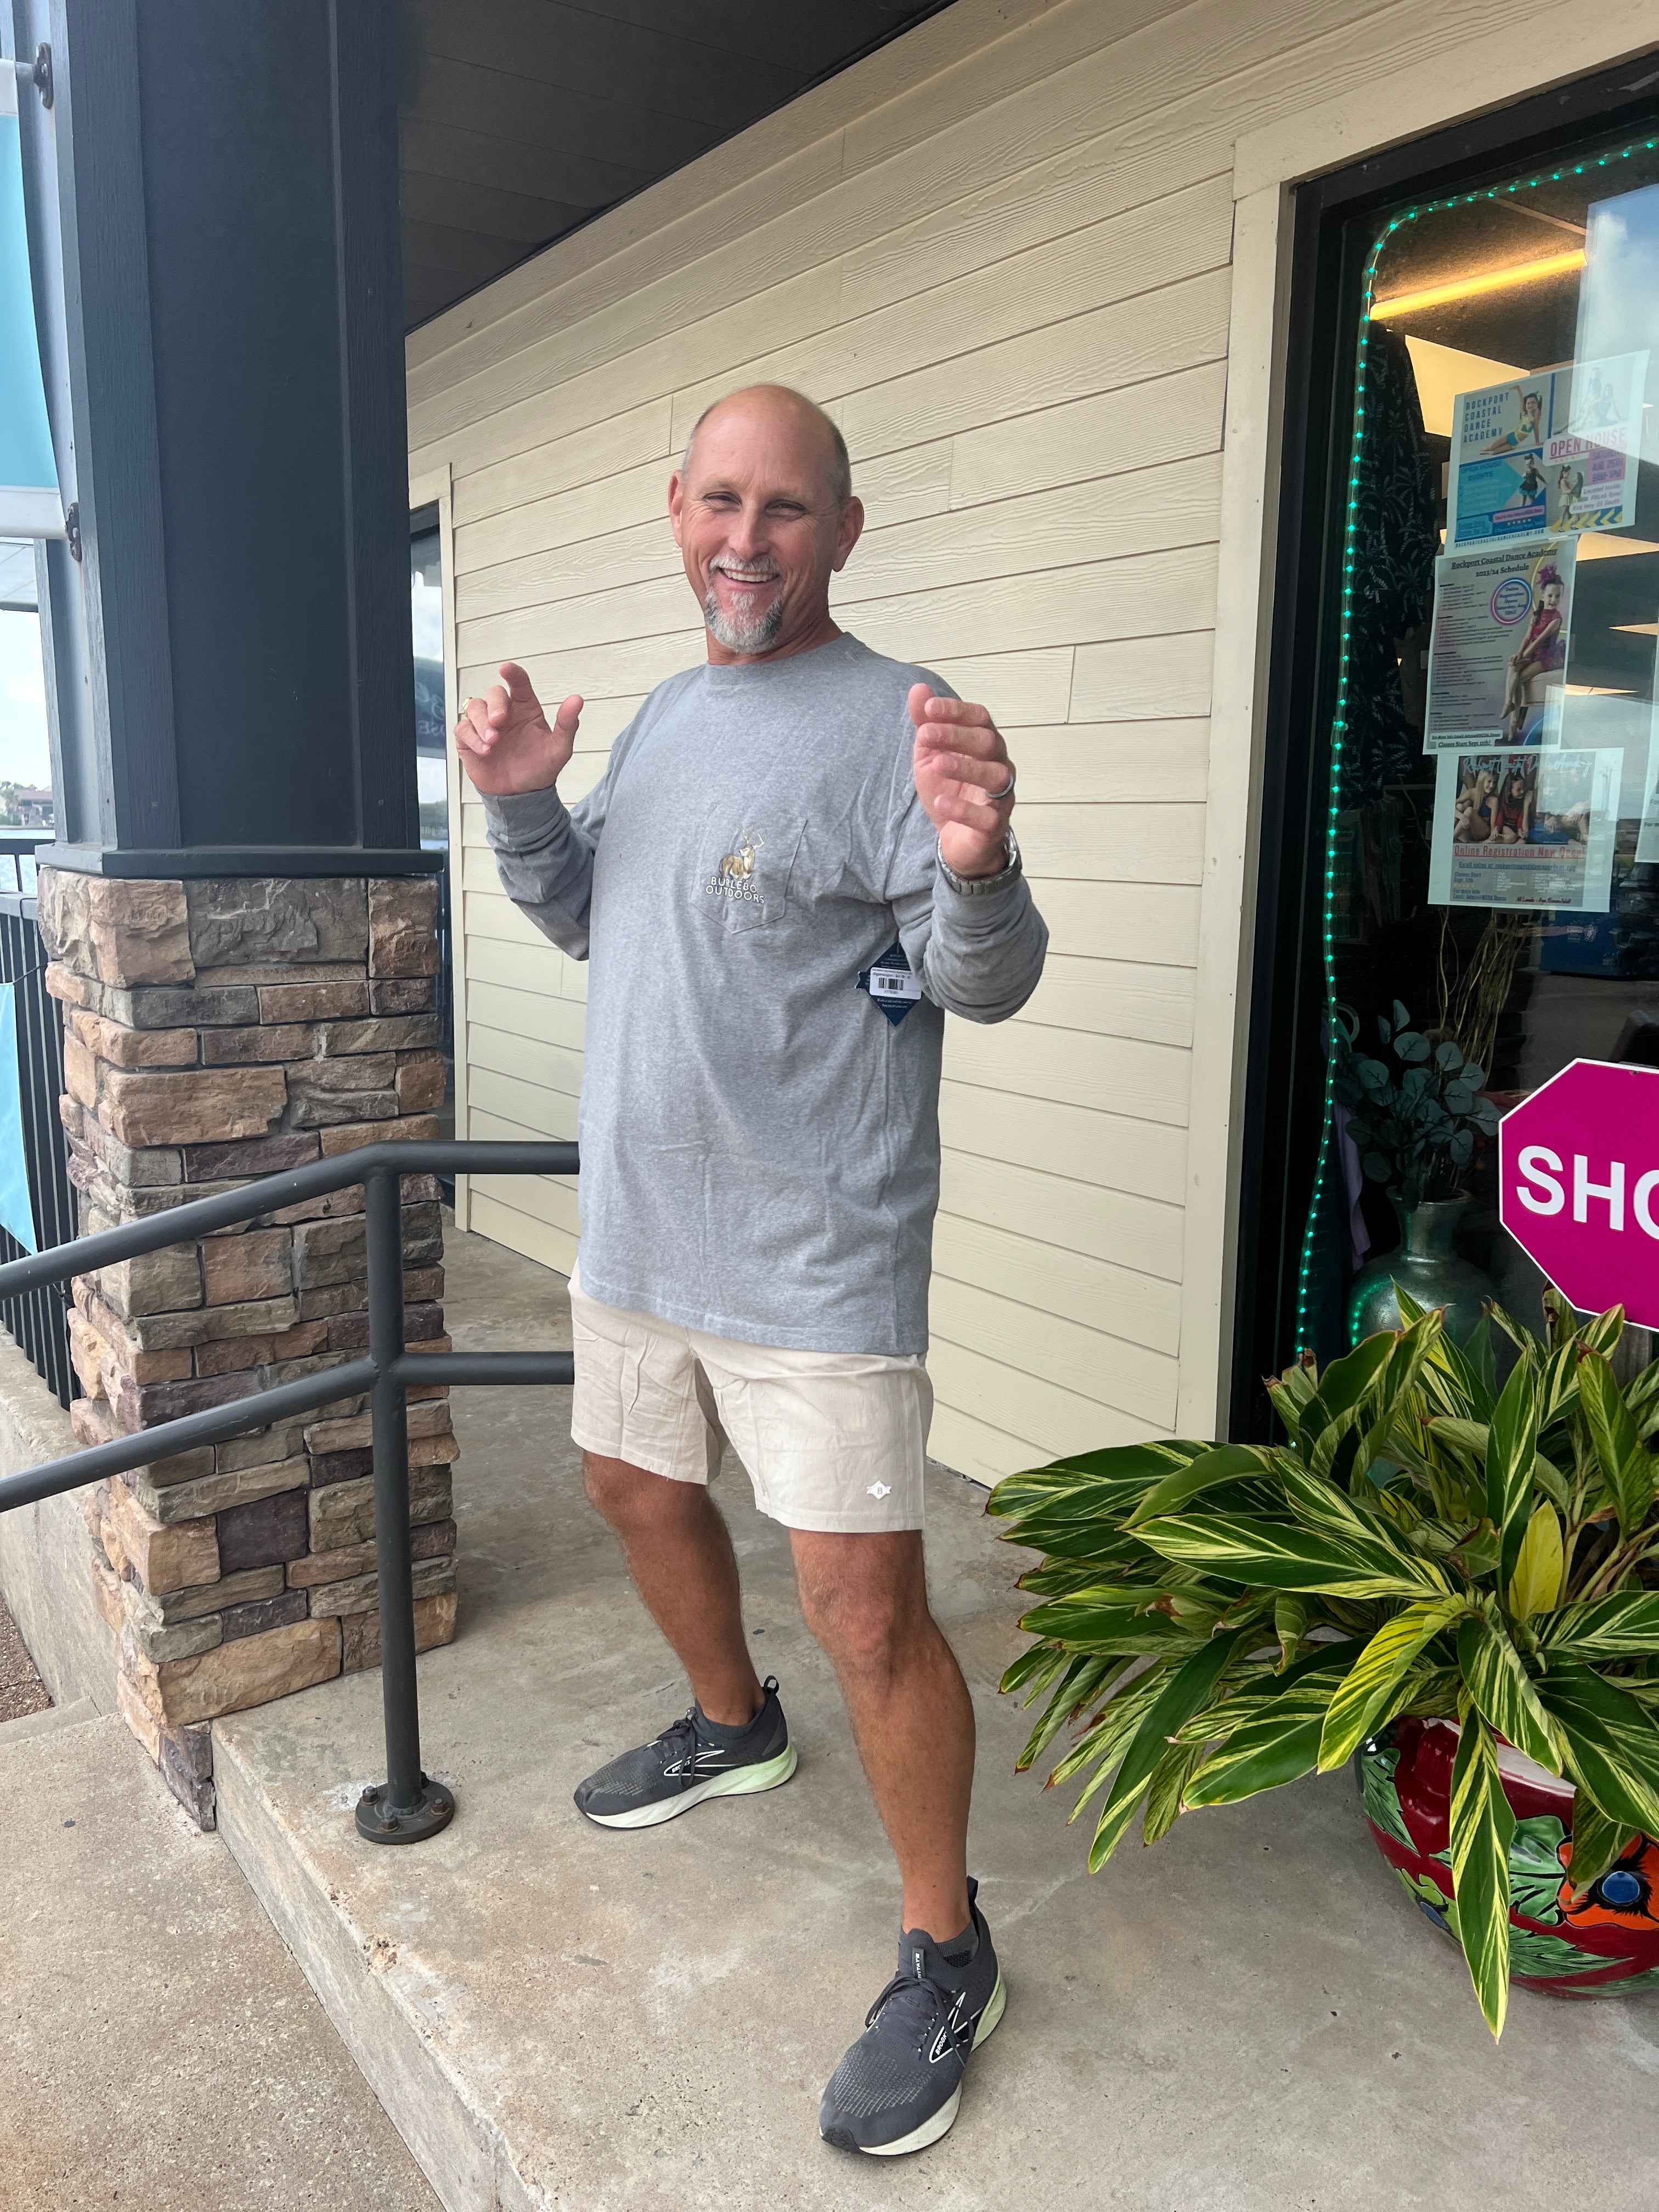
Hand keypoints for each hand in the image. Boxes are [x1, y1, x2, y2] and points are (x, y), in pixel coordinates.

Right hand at [454, 661, 581, 795]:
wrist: (522, 794)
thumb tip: (577, 699)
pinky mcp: (469, 740)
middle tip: (499, 721)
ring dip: (481, 722)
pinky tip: (485, 750)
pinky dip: (472, 738)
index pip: (519, 683)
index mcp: (525, 707)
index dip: (512, 673)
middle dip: (494, 705)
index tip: (506, 669)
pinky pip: (462, 729)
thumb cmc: (540, 768)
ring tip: (492, 742)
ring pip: (474, 707)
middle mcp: (504, 712)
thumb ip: (567, 724)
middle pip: (493, 694)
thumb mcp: (559, 749)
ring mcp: (484, 725)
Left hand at [909, 685, 1015, 877]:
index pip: (979, 718)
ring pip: (995, 776)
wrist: (955, 838)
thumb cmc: (949, 789)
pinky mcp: (994, 826)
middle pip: (988, 742)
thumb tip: (918, 689)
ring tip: (937, 764)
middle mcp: (999, 765)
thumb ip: (926, 724)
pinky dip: (964, 809)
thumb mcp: (929, 755)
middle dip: (957, 735)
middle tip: (926, 734)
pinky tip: (942, 801)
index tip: (928, 708)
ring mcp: (1000, 796)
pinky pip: (987, 817)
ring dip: (966, 767)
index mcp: (985, 744)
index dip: (956, 711)